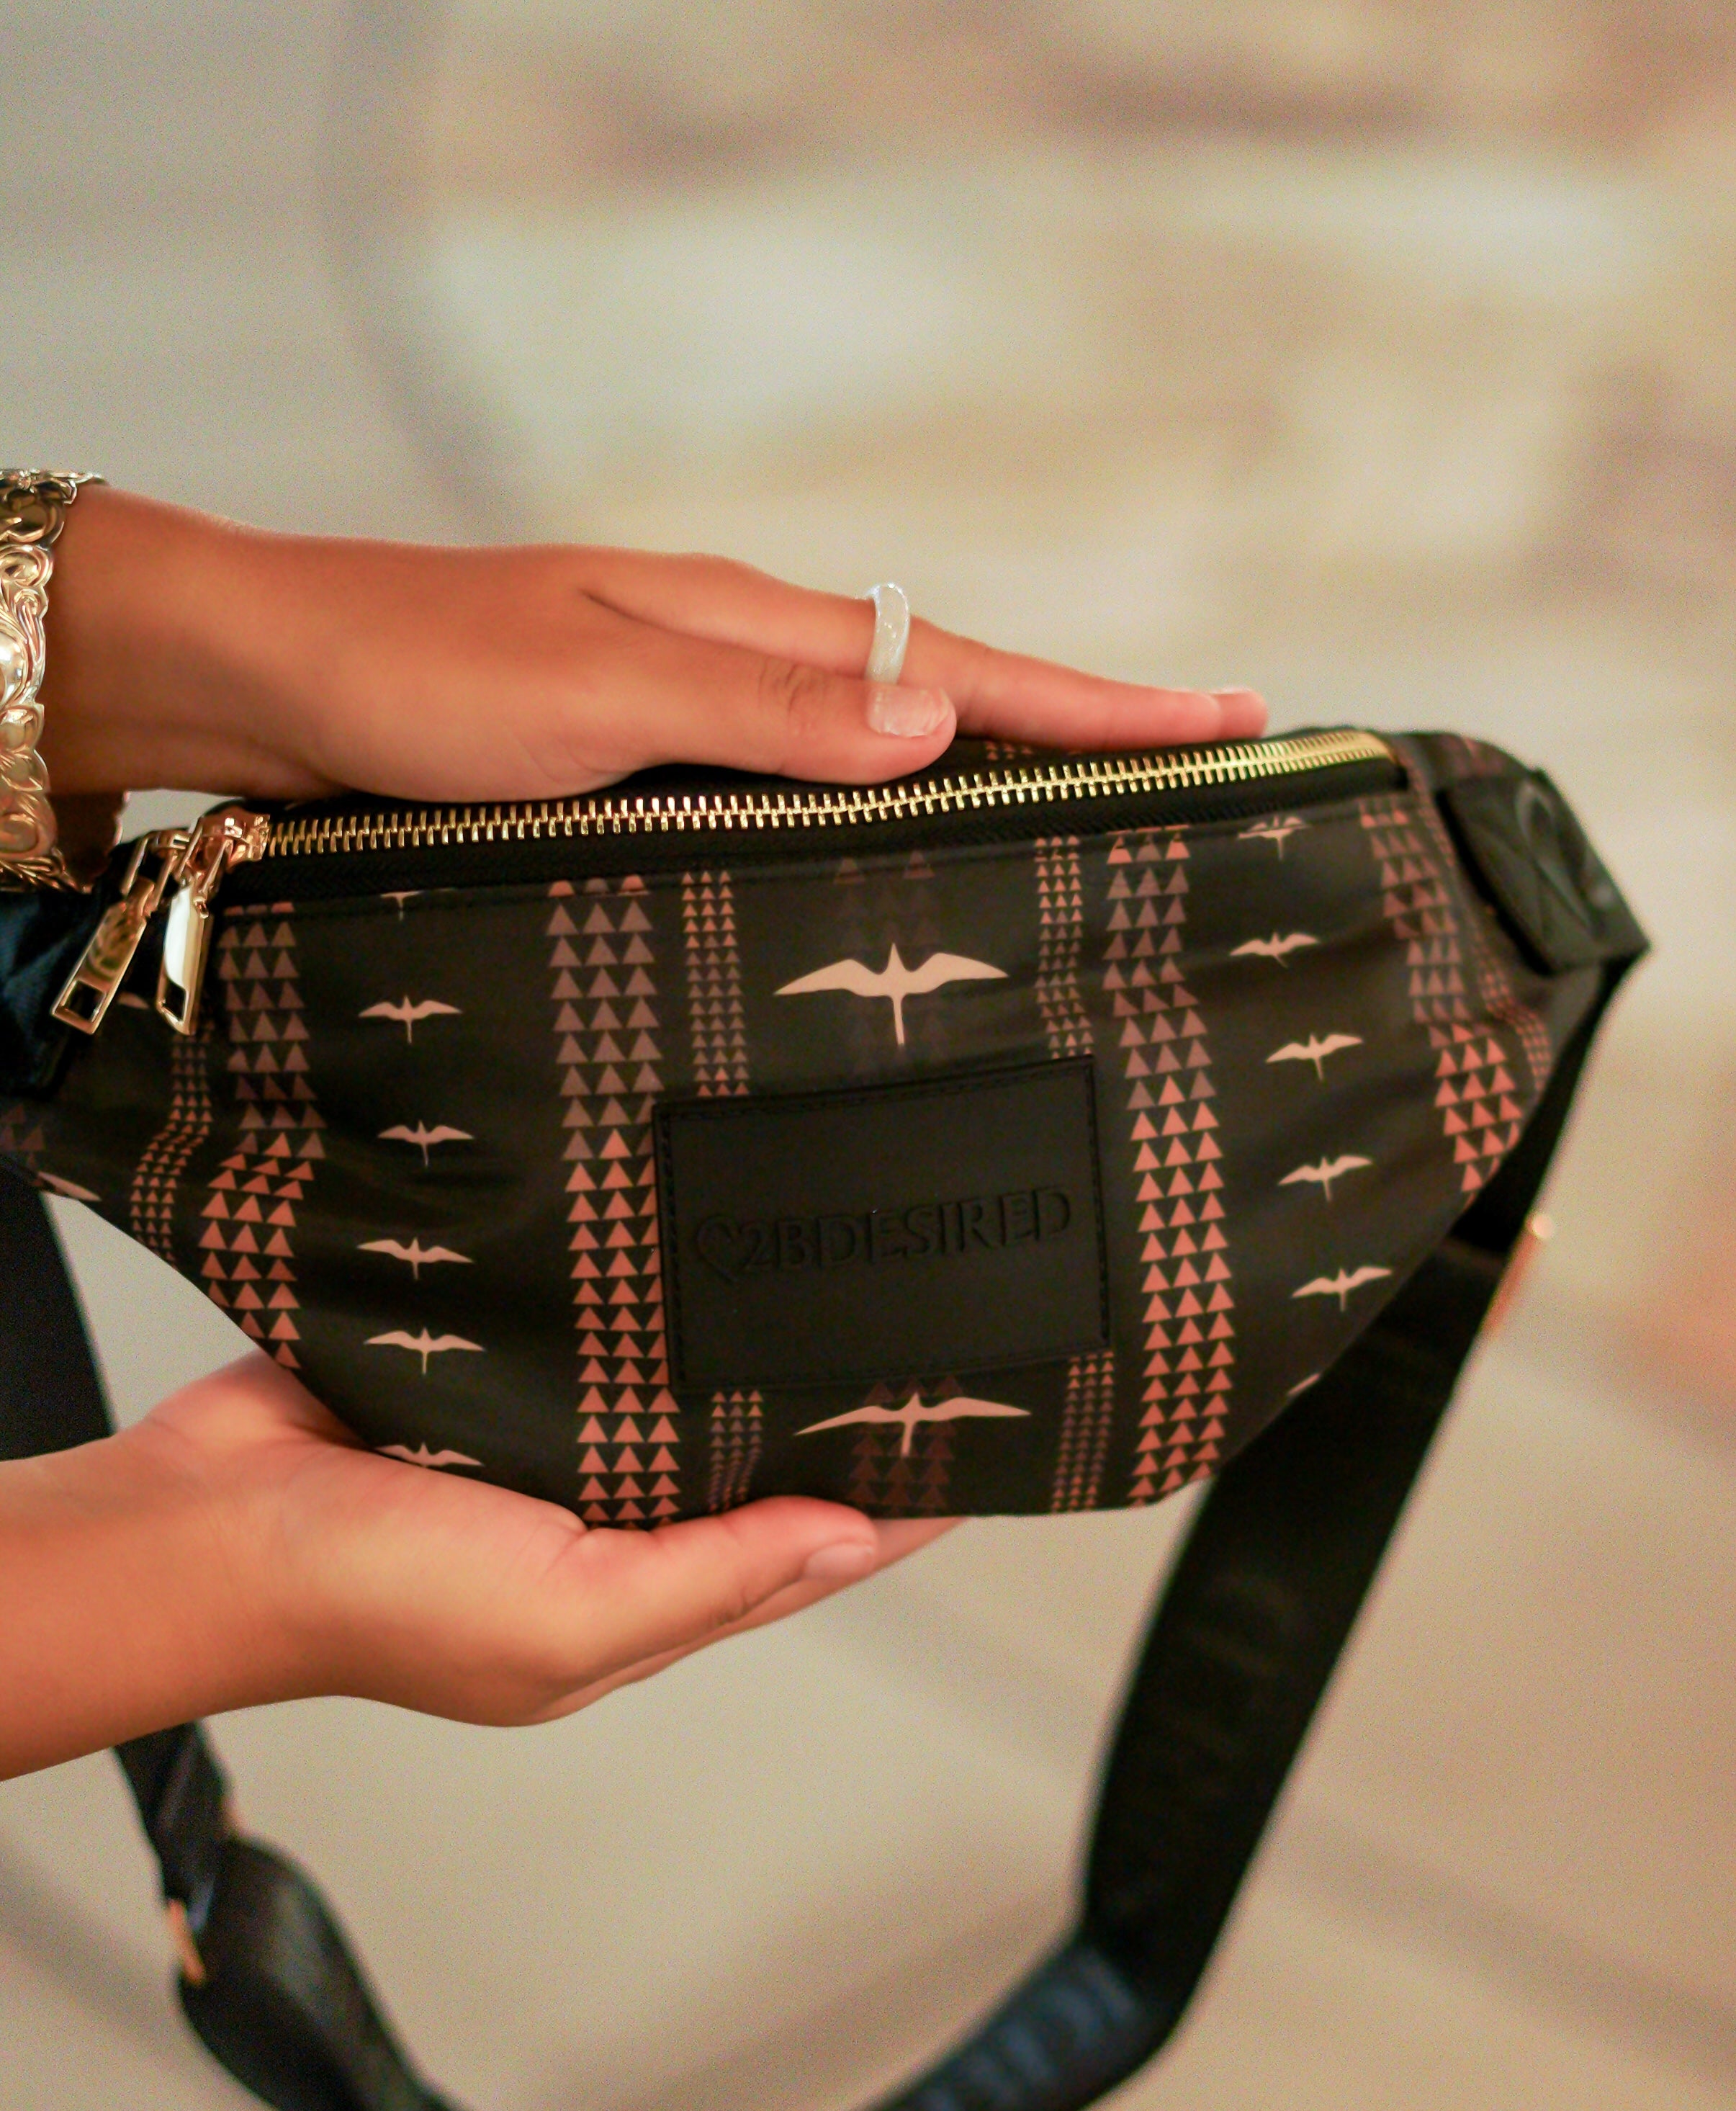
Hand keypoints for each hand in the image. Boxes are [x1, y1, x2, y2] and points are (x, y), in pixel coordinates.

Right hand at [0, 1358, 950, 1776]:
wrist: (201, 1520)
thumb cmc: (369, 1601)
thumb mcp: (568, 1620)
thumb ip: (713, 1575)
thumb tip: (851, 1543)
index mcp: (632, 1605)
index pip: (798, 1551)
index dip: (891, 1506)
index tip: (979, 1438)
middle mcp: (601, 1528)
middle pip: (745, 1466)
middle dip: (824, 1413)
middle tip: (921, 1329)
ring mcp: (544, 1446)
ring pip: (674, 1392)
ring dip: (736, 1347)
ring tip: (833, 1273)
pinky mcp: (487, 1373)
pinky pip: (591, 1336)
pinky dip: (640, 1304)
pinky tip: (691, 1252)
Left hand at [40, 486, 1264, 806]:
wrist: (268, 678)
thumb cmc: (412, 680)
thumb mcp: (592, 696)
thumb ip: (761, 713)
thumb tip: (933, 723)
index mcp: (754, 629)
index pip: (970, 670)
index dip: (1104, 707)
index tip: (1236, 724)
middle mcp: (743, 660)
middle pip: (952, 695)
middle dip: (1084, 735)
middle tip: (1210, 773)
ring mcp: (701, 705)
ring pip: (885, 743)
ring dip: (994, 775)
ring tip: (1099, 822)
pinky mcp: (651, 761)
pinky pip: (806, 784)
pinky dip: (884, 810)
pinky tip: (903, 850)